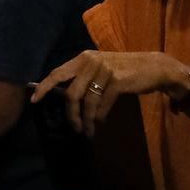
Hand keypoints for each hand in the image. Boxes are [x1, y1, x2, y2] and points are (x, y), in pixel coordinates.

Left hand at [31, 51, 189, 136]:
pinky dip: (100, 116)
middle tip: (75, 128)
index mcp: (84, 58)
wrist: (155, 68)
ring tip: (88, 131)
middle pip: (70, 93)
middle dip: (71, 115)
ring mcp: (104, 70)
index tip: (34, 100)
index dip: (44, 87)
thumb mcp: (101, 68)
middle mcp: (91, 61)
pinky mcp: (117, 80)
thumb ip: (84, 78)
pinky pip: (102, 105)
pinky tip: (101, 121)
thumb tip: (66, 99)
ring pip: (87, 102)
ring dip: (86, 121)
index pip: (58, 72)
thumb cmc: (125, 71)